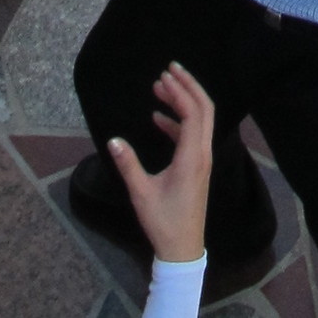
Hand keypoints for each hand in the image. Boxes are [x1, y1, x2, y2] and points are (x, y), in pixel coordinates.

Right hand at [108, 63, 213, 264]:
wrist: (182, 249)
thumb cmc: (163, 222)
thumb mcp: (141, 193)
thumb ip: (128, 165)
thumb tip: (113, 140)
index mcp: (192, 157)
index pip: (192, 113)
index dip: (180, 91)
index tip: (163, 76)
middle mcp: (202, 154)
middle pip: (204, 109)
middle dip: (188, 86)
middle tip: (169, 69)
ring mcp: (202, 160)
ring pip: (201, 120)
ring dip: (184, 101)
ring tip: (160, 88)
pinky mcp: (198, 167)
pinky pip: (193, 134)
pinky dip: (179, 121)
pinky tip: (159, 118)